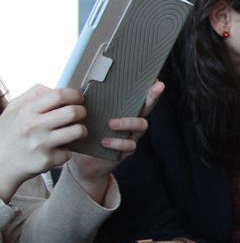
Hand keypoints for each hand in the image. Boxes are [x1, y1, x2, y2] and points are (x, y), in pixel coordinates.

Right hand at [0, 85, 85, 201]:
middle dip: (82, 111)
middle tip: (80, 114)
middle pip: (73, 112)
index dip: (74, 95)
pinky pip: (69, 152)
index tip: (78, 98)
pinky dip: (66, 151)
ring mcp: (41, 144)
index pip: (59, 95)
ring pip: (78, 131)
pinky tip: (56, 149)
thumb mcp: (12, 110)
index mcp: (26, 111)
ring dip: (81, 130)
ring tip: (74, 131)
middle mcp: (34, 126)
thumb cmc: (6, 136)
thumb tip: (53, 89)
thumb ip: (32, 95)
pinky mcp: (47, 160)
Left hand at [68, 81, 164, 195]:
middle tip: (155, 88)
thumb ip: (90, 105)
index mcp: (124, 112)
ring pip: (141, 125)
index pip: (139, 97)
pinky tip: (105, 141)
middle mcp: (132, 122)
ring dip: (127, 122)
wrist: (83, 163)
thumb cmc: (87, 136)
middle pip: (148, 107)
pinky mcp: (127, 151)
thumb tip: (81, 89)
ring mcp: (132, 136)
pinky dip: (117, 142)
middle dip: (153, 96)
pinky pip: (129, 145)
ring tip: (111, 123)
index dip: (149, 88)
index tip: (155, 79)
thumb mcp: (89, 118)